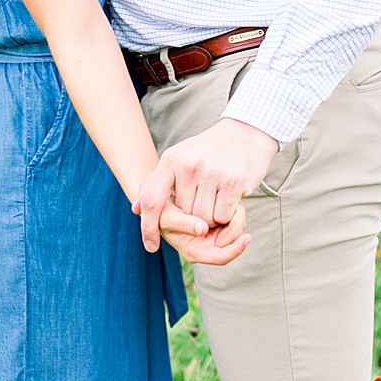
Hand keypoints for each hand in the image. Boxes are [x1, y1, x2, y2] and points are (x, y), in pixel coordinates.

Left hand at [137, 117, 279, 250]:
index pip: (152, 200)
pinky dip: (228, 215)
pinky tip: (230, 197)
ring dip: (212, 217)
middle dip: (194, 217)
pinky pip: (224, 216)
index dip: (148, 227)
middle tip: (205, 200)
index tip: (150, 247)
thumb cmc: (208, 152)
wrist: (245, 133)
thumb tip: (135, 209)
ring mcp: (210, 173)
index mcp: (170, 160)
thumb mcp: (178, 159)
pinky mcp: (233, 181)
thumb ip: (157, 184)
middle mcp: (188, 166)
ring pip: (204, 219)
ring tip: (217, 196)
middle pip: (183, 215)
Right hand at [159, 199, 251, 266]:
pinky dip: (232, 212)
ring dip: (237, 218)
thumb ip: (183, 224)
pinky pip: (229, 221)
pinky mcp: (214, 223)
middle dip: (238, 227)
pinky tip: (233, 202)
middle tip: (241, 209)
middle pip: (230, 243)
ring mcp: (210, 235)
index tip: (247, 237)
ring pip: (233, 231)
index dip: (235, 250)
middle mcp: (204, 247)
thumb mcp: (167, 217)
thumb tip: (202, 228)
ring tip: (238, 204)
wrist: (155, 200)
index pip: (220, 257)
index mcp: (193, 252)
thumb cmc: (158, 211)